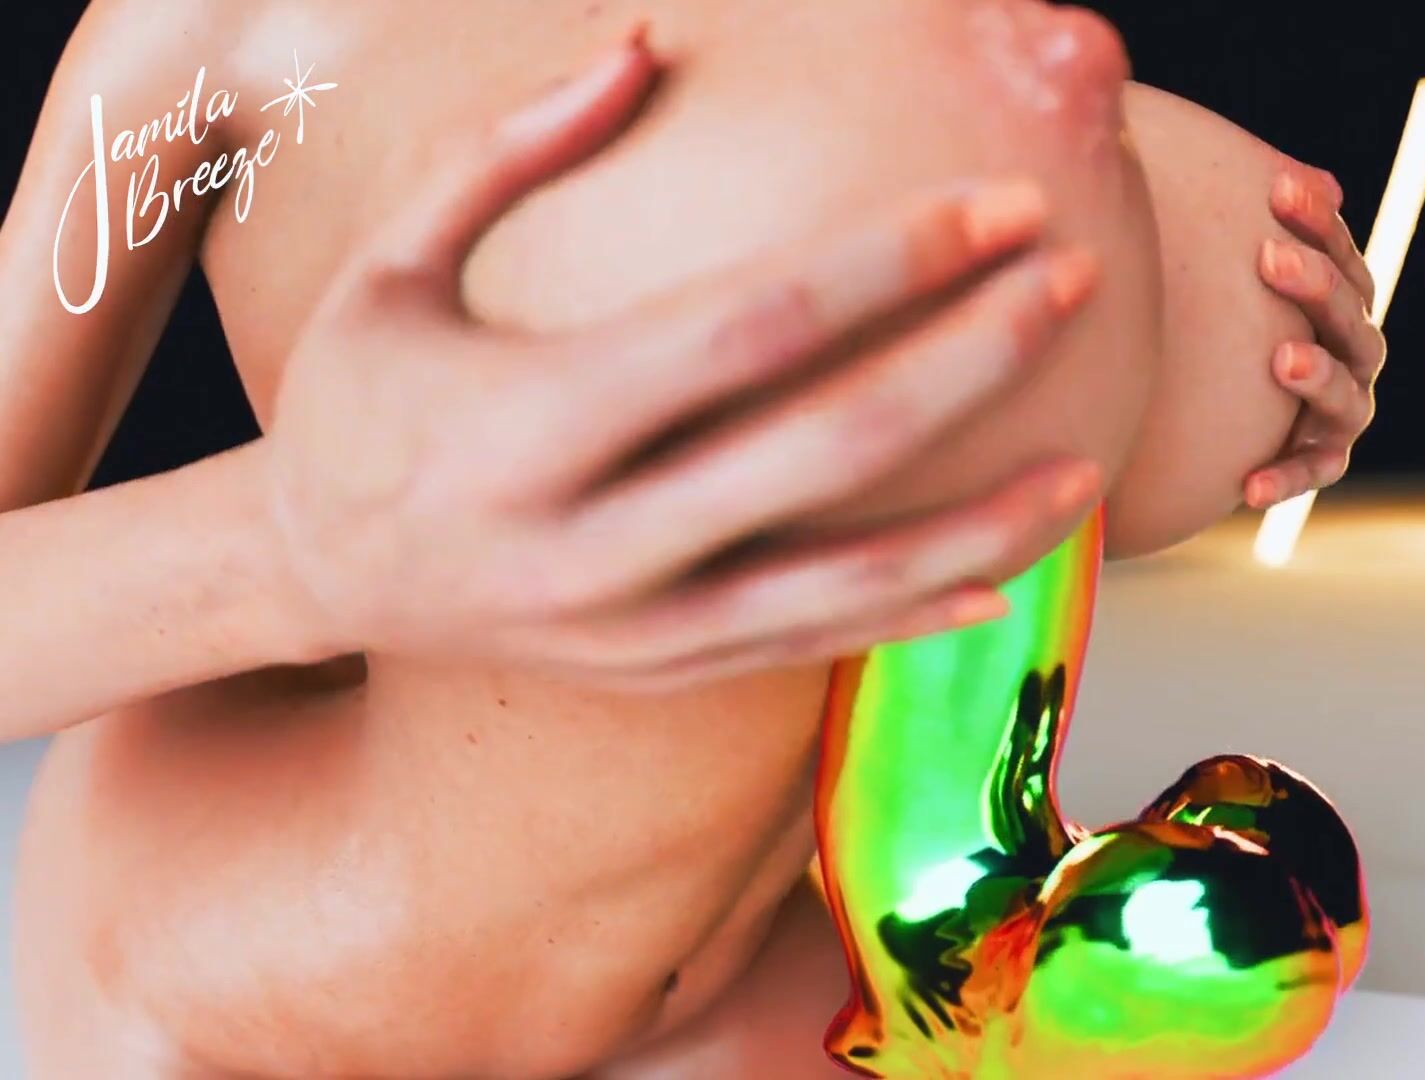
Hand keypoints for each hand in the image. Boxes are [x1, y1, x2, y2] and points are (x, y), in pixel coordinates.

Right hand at [266, 31, 1104, 690]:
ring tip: (1094, 461)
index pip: (751, 325)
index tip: (997, 201)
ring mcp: (632, 628)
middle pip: (829, 443)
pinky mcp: (660, 673)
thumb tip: (642, 40)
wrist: (316, 576)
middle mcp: (590, 540)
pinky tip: (1008, 573)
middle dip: (970, 357)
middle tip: (1074, 279)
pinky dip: (917, 612)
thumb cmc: (361, 397)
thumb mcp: (394, 262)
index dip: (889, 259)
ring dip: (985, 521)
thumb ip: (508, 149)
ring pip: (847, 581)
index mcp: (527, 420)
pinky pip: (814, 647)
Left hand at [1245, 154, 1386, 508]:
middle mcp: (1351, 353)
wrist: (1200, 411)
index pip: (1343, 254)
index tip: (1277, 188)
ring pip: (1347, 394)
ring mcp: (1340, 410)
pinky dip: (1285, 477)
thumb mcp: (1222, 272)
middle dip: (1316, 286)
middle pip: (1351, 316)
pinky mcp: (1318, 460)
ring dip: (1317, 376)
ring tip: (1281, 361)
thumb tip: (1272, 168)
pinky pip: (1313, 472)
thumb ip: (1239, 226)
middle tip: (1270, 260)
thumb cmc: (1218, 322)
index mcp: (1338, 302)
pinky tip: (1248, 487)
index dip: (1318, 221)